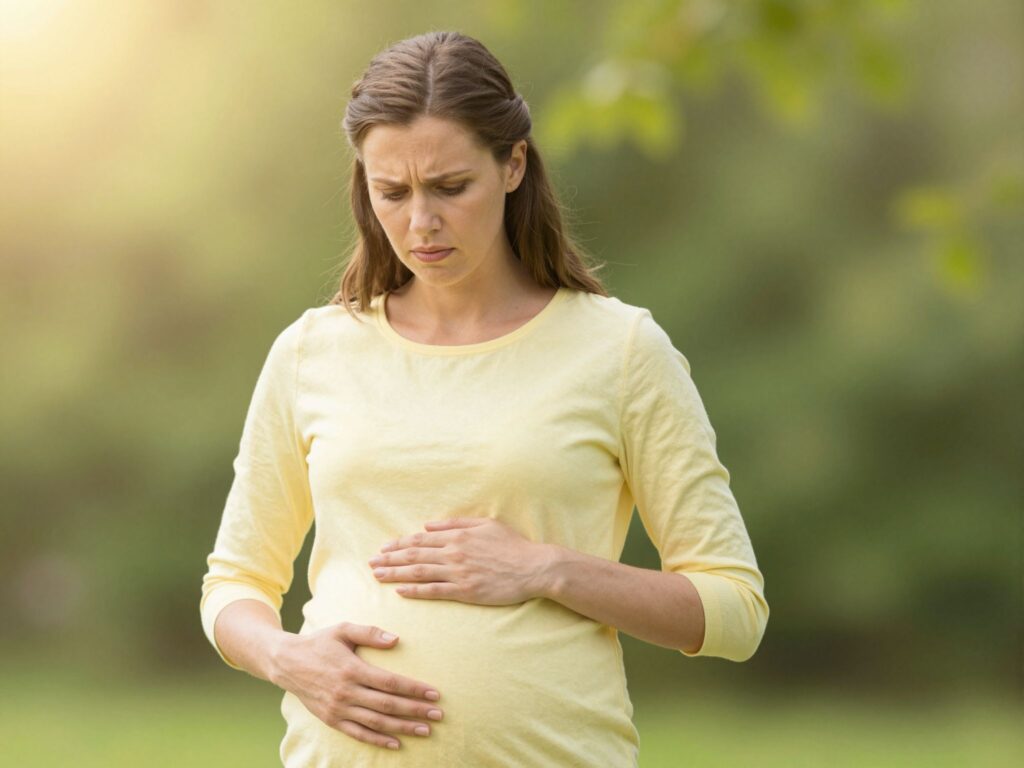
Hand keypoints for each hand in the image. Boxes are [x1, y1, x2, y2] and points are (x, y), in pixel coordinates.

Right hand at [270, 622, 443, 750]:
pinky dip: (378, 740)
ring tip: (425, 730)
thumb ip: (369, 632)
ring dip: (402, 728)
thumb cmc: (320, 643)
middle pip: (387, 705)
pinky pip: (358, 733)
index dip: (413, 689)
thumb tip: (396, 639)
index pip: (390, 682)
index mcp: (352, 669)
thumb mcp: (343, 629)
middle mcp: (346, 692)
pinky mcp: (331, 720)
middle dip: (415, 711)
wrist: (286, 662)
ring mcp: (338, 708)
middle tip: (438, 715)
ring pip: (376, 723)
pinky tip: (396, 743)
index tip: (434, 694)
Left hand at [368, 517, 552, 604]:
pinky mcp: (465, 590)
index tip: (383, 549)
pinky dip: (415, 591)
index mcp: (458, 535)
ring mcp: (458, 572)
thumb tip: (429, 525)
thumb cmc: (512, 545)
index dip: (399, 544)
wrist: (533, 567)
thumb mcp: (485, 524)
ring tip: (378, 576)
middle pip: (414, 555)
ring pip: (419, 572)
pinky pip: (434, 591)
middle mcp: (454, 552)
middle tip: (371, 564)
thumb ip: (456, 523)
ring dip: (395, 574)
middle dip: (389, 559)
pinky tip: (401, 592)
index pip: (421, 539)